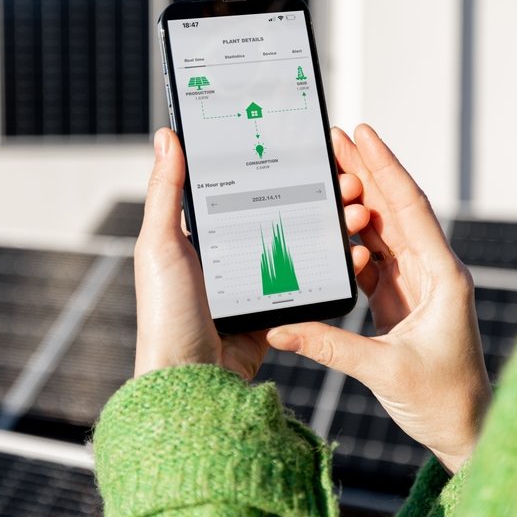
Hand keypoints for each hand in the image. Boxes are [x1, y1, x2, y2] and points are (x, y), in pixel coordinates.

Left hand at [134, 128, 372, 379]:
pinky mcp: (275, 309)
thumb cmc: (165, 313)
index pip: (245, 186)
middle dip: (319, 193)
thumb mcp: (160, 245)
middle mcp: (230, 253)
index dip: (277, 166)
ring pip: (302, 242)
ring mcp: (255, 281)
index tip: (310, 149)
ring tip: (357, 212)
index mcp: (201, 232)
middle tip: (346, 180)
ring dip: (333, 225)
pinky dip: (336, 267)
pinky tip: (355, 253)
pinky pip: (310, 282)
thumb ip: (165, 191)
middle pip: (282, 211)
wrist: (190, 380)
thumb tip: (166, 136)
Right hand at [268, 125, 491, 473]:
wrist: (466, 432)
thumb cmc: (444, 401)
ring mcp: (418, 285)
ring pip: (385, 230)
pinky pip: (376, 260)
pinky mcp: (402, 301)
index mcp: (443, 277)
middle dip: (367, 171)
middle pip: (396, 209)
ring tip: (331, 168)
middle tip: (337, 137)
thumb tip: (279, 331)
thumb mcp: (383, 371)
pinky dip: (353, 240)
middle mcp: (433, 273)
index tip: (364, 133)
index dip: (385, 168)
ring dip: (359, 200)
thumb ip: (328, 346)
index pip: (411, 209)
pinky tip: (334, 220)